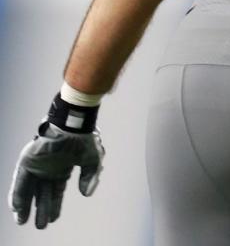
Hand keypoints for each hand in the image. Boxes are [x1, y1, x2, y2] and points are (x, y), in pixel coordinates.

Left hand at [9, 98, 104, 228]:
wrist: (73, 125)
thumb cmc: (85, 139)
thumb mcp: (93, 160)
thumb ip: (91, 177)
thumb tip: (86, 194)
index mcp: (62, 168)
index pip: (56, 191)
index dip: (55, 205)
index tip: (53, 219)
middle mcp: (48, 169)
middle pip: (42, 194)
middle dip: (42, 210)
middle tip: (40, 225)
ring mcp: (37, 166)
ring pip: (29, 190)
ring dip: (26, 206)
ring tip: (22, 221)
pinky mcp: (27, 162)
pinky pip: (20, 181)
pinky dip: (18, 194)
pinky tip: (16, 208)